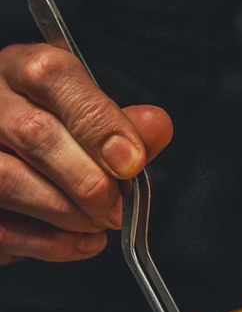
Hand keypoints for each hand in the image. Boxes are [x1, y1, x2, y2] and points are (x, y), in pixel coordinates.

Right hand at [0, 43, 172, 264]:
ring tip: (100, 223)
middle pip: (32, 133)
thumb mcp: (84, 111)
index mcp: (21, 68)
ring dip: (69, 214)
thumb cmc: (51, 129)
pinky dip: (50, 243)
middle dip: (89, 180)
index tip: (132, 162)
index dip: (99, 122)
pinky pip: (3, 227)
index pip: (53, 76)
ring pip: (9, 180)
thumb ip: (120, 122)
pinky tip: (82, 242)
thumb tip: (156, 126)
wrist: (8, 150)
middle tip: (118, 207)